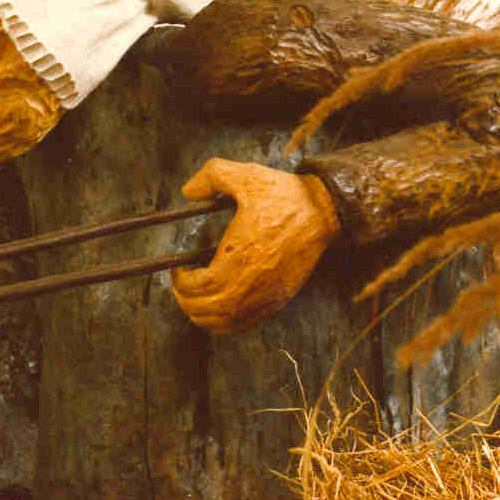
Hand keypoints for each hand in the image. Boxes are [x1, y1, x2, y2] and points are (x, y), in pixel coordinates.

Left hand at [170, 159, 340, 332]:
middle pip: (206, 310)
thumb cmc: (284, 196)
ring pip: (223, 322)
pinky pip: (243, 324)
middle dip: (185, 299)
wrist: (323, 212)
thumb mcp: (246, 175)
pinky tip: (217, 306)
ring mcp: (266, 295)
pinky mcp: (278, 300)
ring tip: (195, 296)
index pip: (198, 286)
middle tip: (180, 283)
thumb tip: (188, 191)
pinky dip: (223, 322)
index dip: (180, 282)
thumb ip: (212, 176)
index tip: (177, 268)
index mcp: (240, 255)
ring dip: (201, 314)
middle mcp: (253, 282)